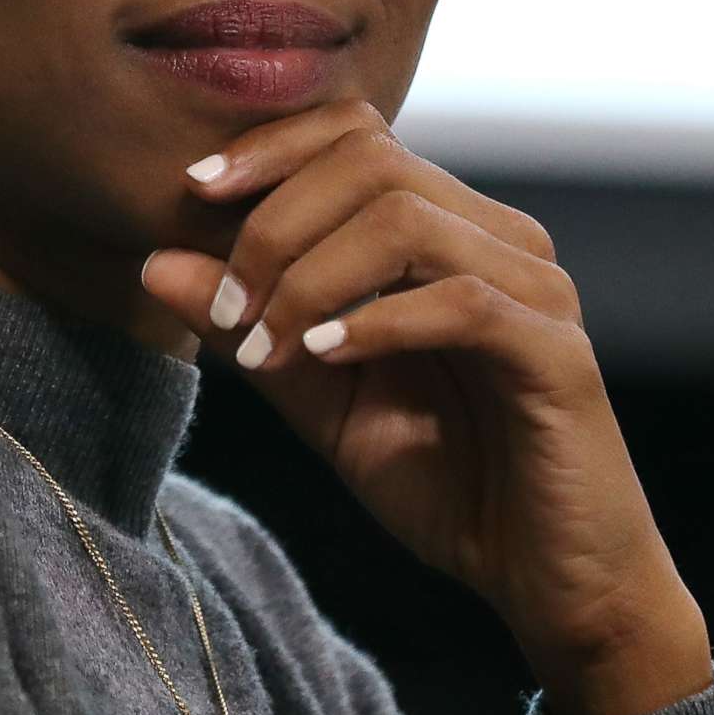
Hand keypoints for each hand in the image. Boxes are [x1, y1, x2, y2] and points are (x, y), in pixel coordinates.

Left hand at [137, 98, 713, 714]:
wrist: (542, 580)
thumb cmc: (441, 479)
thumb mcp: (317, 396)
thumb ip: (246, 326)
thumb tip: (153, 261)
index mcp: (447, 229)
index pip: (356, 134)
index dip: (270, 147)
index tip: (191, 190)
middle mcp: (499, 238)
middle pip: (371, 162)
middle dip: (275, 224)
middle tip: (229, 308)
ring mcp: (537, 289)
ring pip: (407, 220)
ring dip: (312, 276)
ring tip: (267, 344)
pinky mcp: (560, 352)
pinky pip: (462, 301)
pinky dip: (377, 321)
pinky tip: (324, 354)